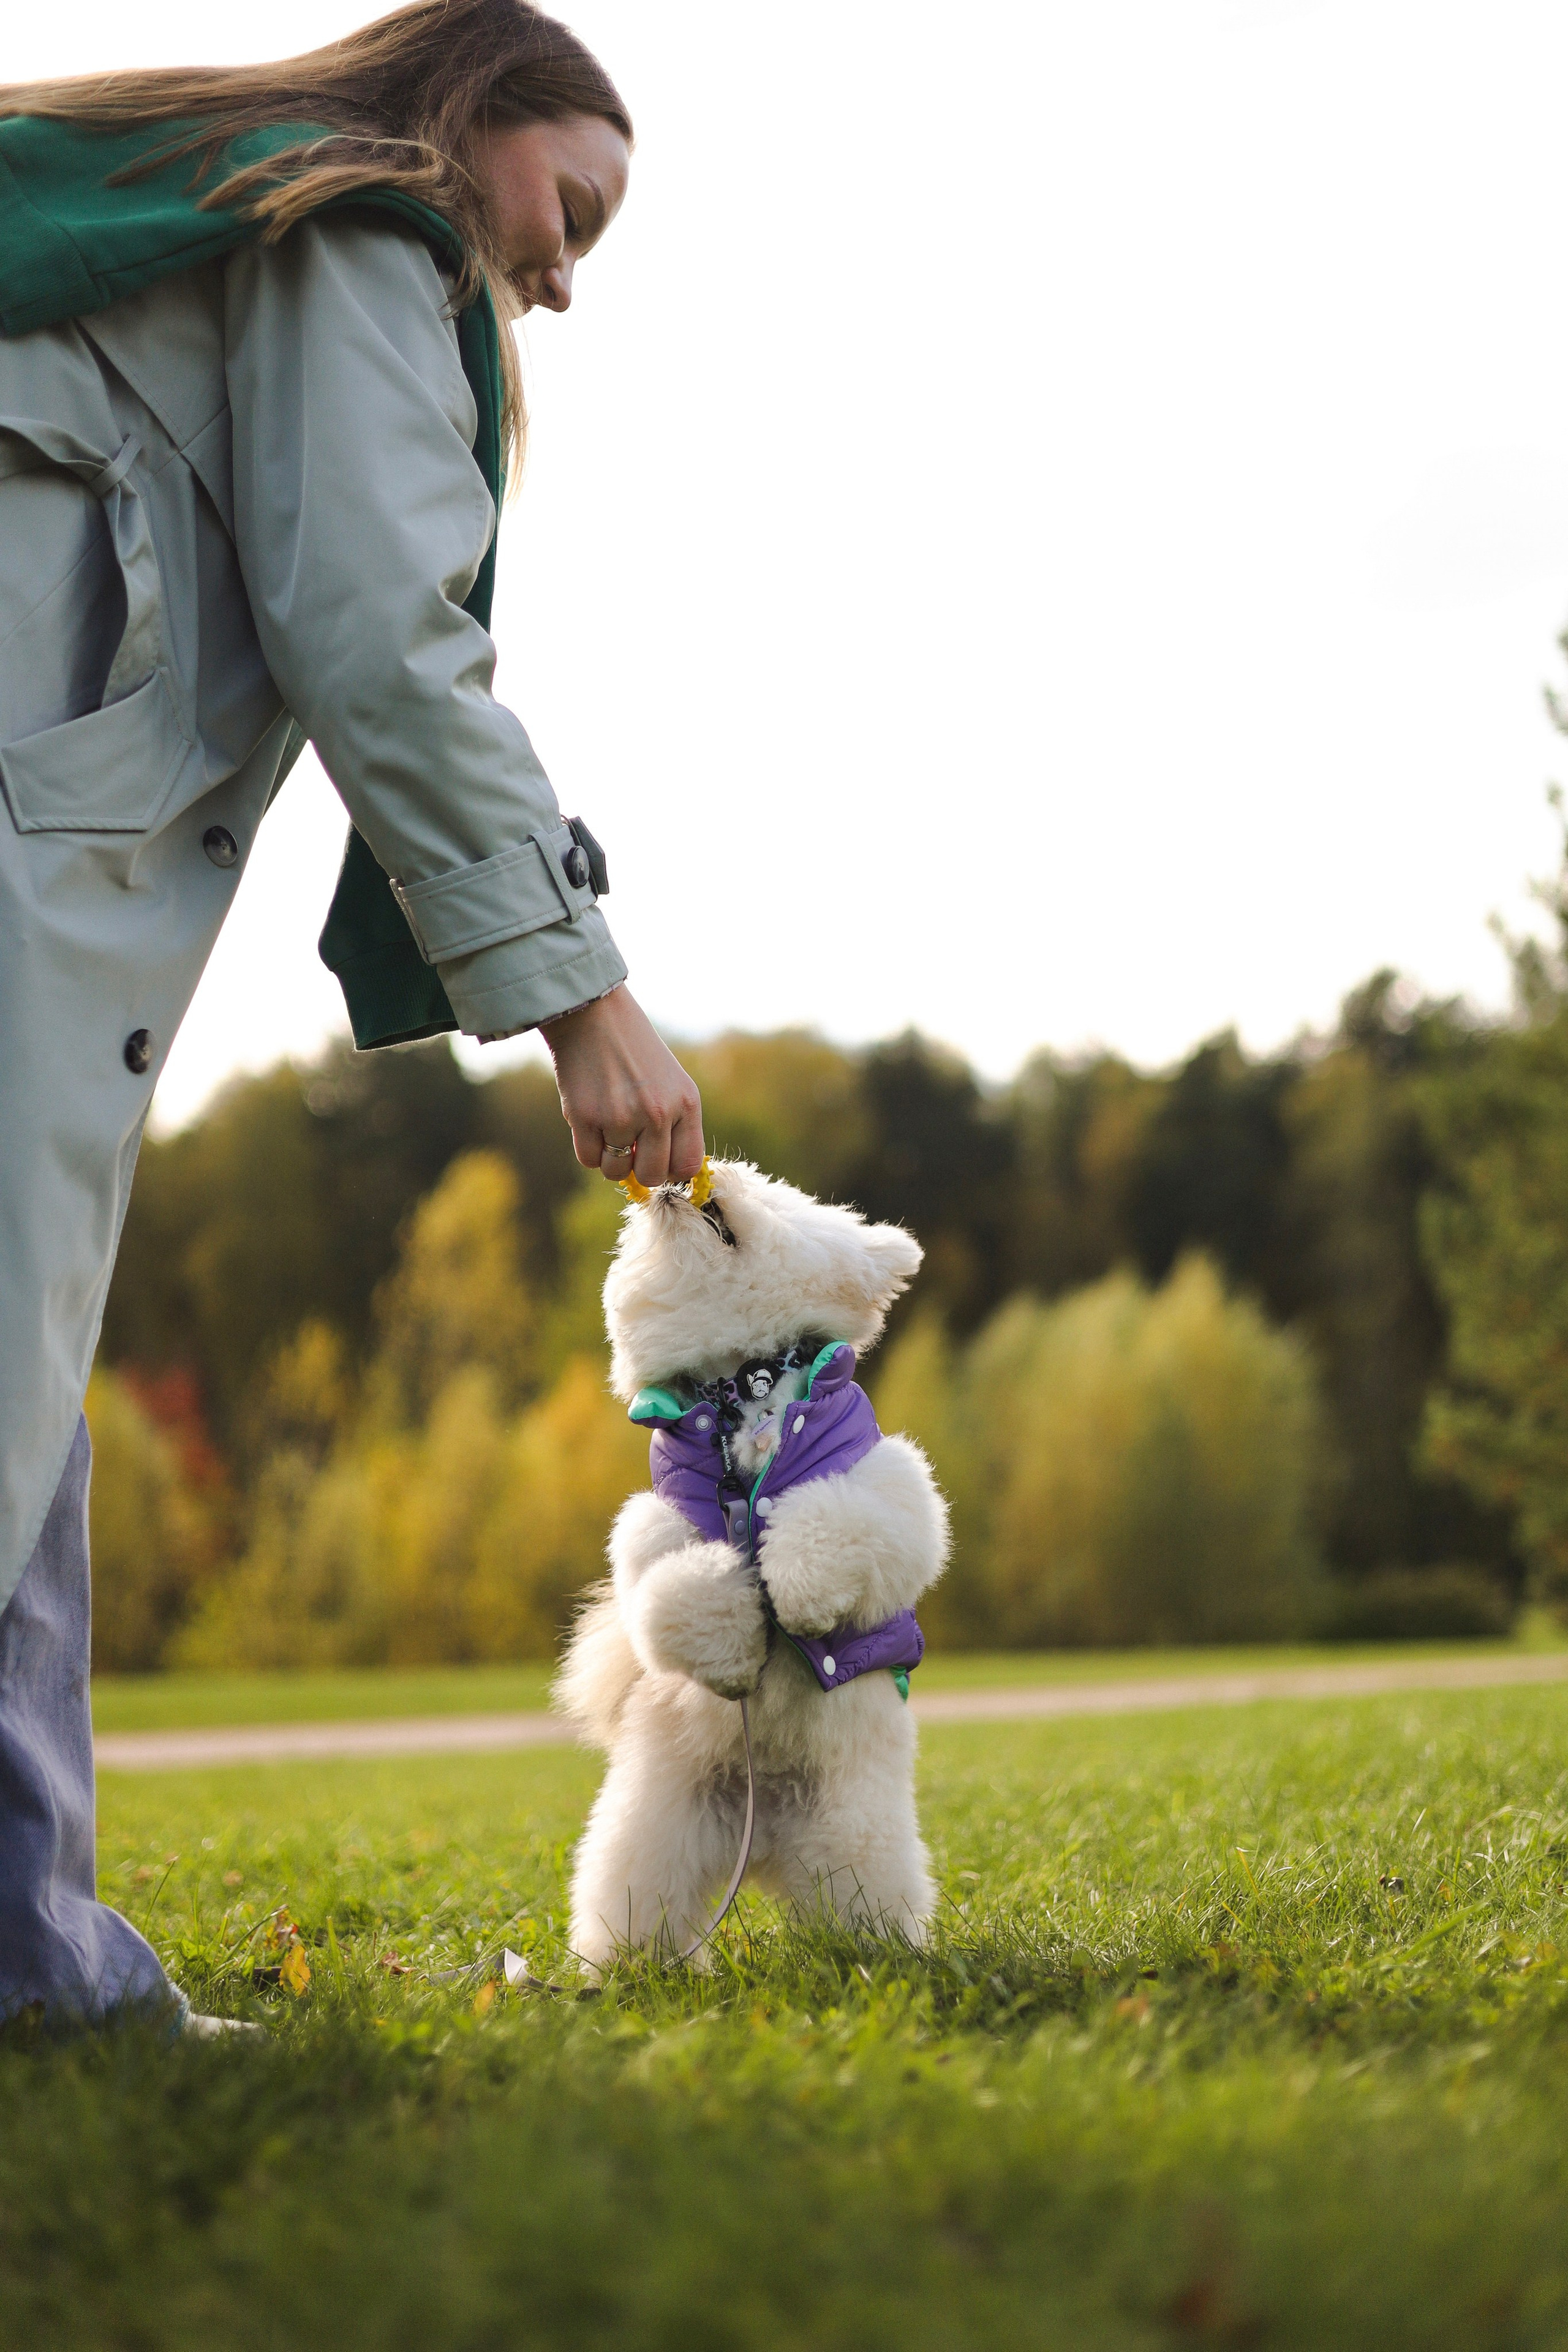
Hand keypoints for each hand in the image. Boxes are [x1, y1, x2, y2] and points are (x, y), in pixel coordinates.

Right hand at [540, 986, 702, 1187]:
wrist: (593, 1015)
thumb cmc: (634, 1051)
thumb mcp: (671, 1082)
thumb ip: (674, 1125)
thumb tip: (662, 1173)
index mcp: (686, 1103)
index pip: (688, 1165)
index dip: (672, 1172)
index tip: (659, 1161)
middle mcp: (658, 1113)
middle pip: (653, 1176)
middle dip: (639, 1169)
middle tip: (629, 1147)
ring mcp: (621, 1116)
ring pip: (616, 1171)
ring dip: (610, 1159)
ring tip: (608, 1128)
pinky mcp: (585, 1116)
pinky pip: (588, 1160)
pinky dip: (588, 1148)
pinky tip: (590, 1121)